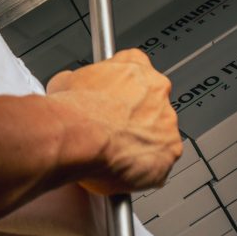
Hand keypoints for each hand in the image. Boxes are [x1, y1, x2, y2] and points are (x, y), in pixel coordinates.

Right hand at [46, 49, 182, 195]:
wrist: (79, 136)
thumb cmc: (74, 109)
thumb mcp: (66, 79)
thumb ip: (81, 80)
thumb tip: (71, 85)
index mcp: (134, 66)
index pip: (137, 69)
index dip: (123, 88)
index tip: (112, 99)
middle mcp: (157, 90)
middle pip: (152, 103)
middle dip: (135, 117)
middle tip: (112, 128)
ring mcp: (167, 121)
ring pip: (159, 134)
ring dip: (142, 143)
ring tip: (114, 152)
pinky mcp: (170, 152)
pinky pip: (160, 163)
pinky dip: (145, 169)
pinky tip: (123, 168)